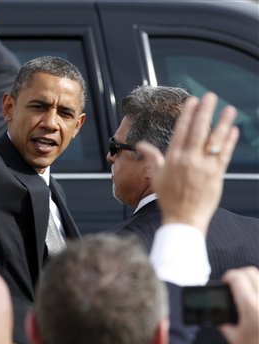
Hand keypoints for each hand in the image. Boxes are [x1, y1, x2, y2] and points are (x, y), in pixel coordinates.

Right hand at [136, 92, 238, 233]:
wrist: (183, 217)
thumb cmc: (168, 197)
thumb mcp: (155, 175)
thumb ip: (151, 156)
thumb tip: (140, 145)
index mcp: (173, 159)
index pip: (181, 131)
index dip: (187, 115)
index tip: (192, 101)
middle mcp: (188, 160)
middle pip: (197, 131)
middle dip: (204, 112)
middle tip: (210, 97)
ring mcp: (204, 167)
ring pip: (214, 141)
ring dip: (222, 123)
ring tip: (229, 109)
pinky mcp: (216, 175)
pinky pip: (225, 155)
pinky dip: (229, 142)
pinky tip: (233, 130)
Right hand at [219, 266, 258, 343]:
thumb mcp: (234, 337)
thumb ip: (224, 322)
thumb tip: (219, 313)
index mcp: (250, 305)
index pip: (237, 277)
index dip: (228, 276)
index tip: (225, 282)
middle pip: (250, 272)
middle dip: (239, 275)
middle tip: (235, 284)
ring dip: (251, 280)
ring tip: (247, 291)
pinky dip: (258, 289)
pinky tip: (256, 298)